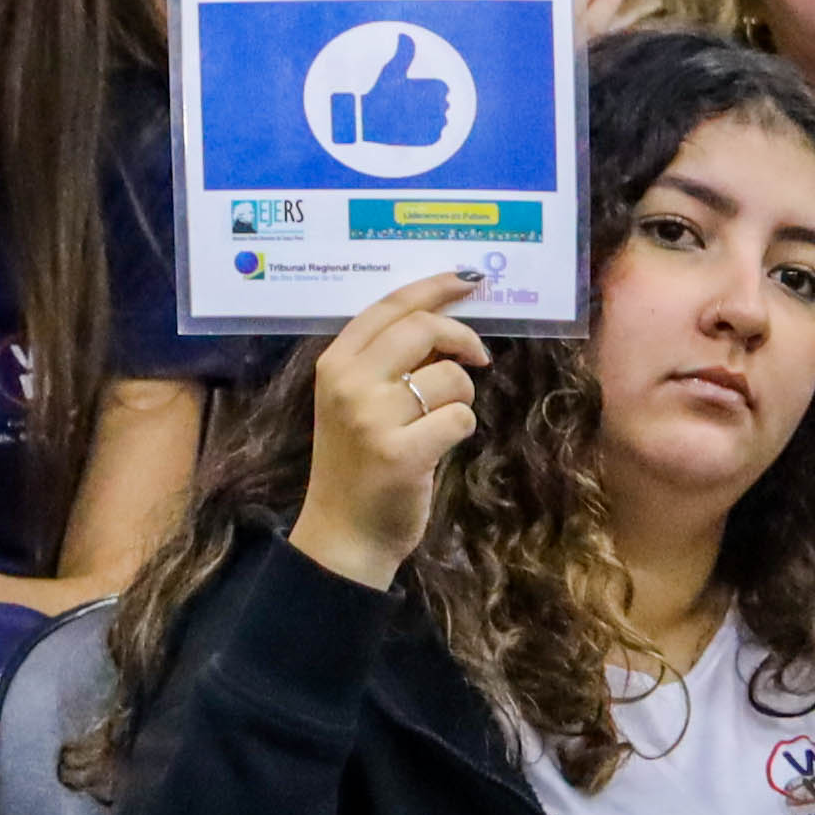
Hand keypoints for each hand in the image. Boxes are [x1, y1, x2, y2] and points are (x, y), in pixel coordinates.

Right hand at [295, 271, 487, 591]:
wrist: (344, 534)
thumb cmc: (359, 465)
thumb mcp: (356, 402)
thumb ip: (387, 362)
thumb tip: (446, 323)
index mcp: (335, 363)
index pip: (390, 306)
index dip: (435, 287)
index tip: (470, 279)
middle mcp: (348, 383)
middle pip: (423, 329)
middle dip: (463, 338)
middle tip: (480, 357)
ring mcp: (372, 418)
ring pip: (450, 377)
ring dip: (462, 396)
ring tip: (441, 421)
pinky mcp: (400, 453)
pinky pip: (460, 418)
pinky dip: (461, 430)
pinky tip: (438, 447)